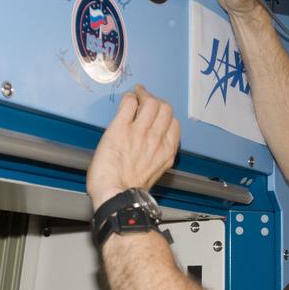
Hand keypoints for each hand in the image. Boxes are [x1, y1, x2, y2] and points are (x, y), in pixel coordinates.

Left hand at [87, 85, 180, 208]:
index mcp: (166, 152)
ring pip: (151, 102)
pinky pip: (129, 103)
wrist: (114, 195)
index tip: (158, 114)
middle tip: (147, 99)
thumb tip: (149, 147)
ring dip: (144, 94)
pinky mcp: (120, 128)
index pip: (174, 124)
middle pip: (165, 109)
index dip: (166, 116)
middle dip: (157, 101)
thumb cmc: (128, 191)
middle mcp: (156, 139)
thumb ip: (155, 157)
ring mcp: (139, 132)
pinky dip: (129, 98)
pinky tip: (127, 99)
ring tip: (137, 94)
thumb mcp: (153, 174)